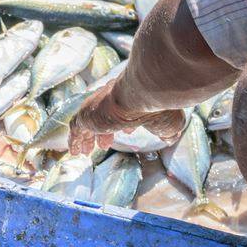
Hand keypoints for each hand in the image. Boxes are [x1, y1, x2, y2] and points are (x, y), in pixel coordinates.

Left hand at [69, 81, 186, 154]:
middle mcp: (112, 98)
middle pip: (104, 116)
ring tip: (86, 152)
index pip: (123, 111)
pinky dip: (75, 140)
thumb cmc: (157, 106)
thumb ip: (167, 129)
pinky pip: (76, 128)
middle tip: (104, 145)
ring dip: (88, 138)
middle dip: (104, 132)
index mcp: (130, 97)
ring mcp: (97, 106)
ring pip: (88, 123)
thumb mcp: (168, 121)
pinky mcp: (86, 115)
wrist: (142, 94)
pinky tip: (75, 151)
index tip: (127, 132)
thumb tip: (171, 137)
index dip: (124, 123)